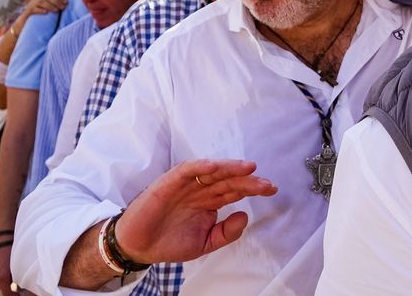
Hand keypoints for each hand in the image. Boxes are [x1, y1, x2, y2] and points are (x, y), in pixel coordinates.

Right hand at [114, 159, 276, 264]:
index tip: (271, 189)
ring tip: (248, 168)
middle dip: (248, 180)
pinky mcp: (169, 182)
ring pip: (211, 171)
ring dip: (229, 168)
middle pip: (228, 180)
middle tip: (266, 183)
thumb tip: (245, 217)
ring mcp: (186, 184)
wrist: (140, 246)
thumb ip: (225, 233)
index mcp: (210, 201)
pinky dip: (199, 166)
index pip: (235, 190)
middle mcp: (201, 189)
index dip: (253, 188)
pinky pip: (186, 170)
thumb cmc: (169, 241)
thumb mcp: (204, 243)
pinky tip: (214, 166)